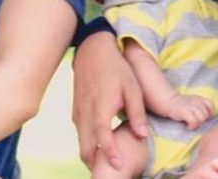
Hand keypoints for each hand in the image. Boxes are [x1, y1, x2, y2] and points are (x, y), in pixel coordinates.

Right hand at [72, 32, 147, 170]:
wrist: (92, 50)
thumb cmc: (115, 68)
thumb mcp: (132, 87)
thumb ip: (137, 112)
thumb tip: (142, 136)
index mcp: (100, 106)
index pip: (102, 136)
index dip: (109, 152)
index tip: (118, 166)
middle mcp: (85, 112)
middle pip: (85, 147)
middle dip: (96, 163)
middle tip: (111, 173)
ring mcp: (78, 112)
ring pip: (80, 143)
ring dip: (91, 156)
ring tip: (106, 165)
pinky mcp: (75, 110)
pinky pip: (79, 134)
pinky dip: (87, 145)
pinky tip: (99, 148)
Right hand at [166, 94, 214, 129]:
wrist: (168, 101)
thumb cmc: (181, 105)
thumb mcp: (193, 102)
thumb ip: (201, 106)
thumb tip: (210, 117)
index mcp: (199, 99)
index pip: (210, 105)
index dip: (210, 113)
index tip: (204, 117)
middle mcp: (196, 102)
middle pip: (206, 114)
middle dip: (202, 120)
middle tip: (195, 122)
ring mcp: (190, 106)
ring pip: (201, 118)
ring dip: (198, 124)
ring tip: (192, 124)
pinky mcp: (184, 111)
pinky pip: (194, 121)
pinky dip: (192, 126)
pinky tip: (188, 126)